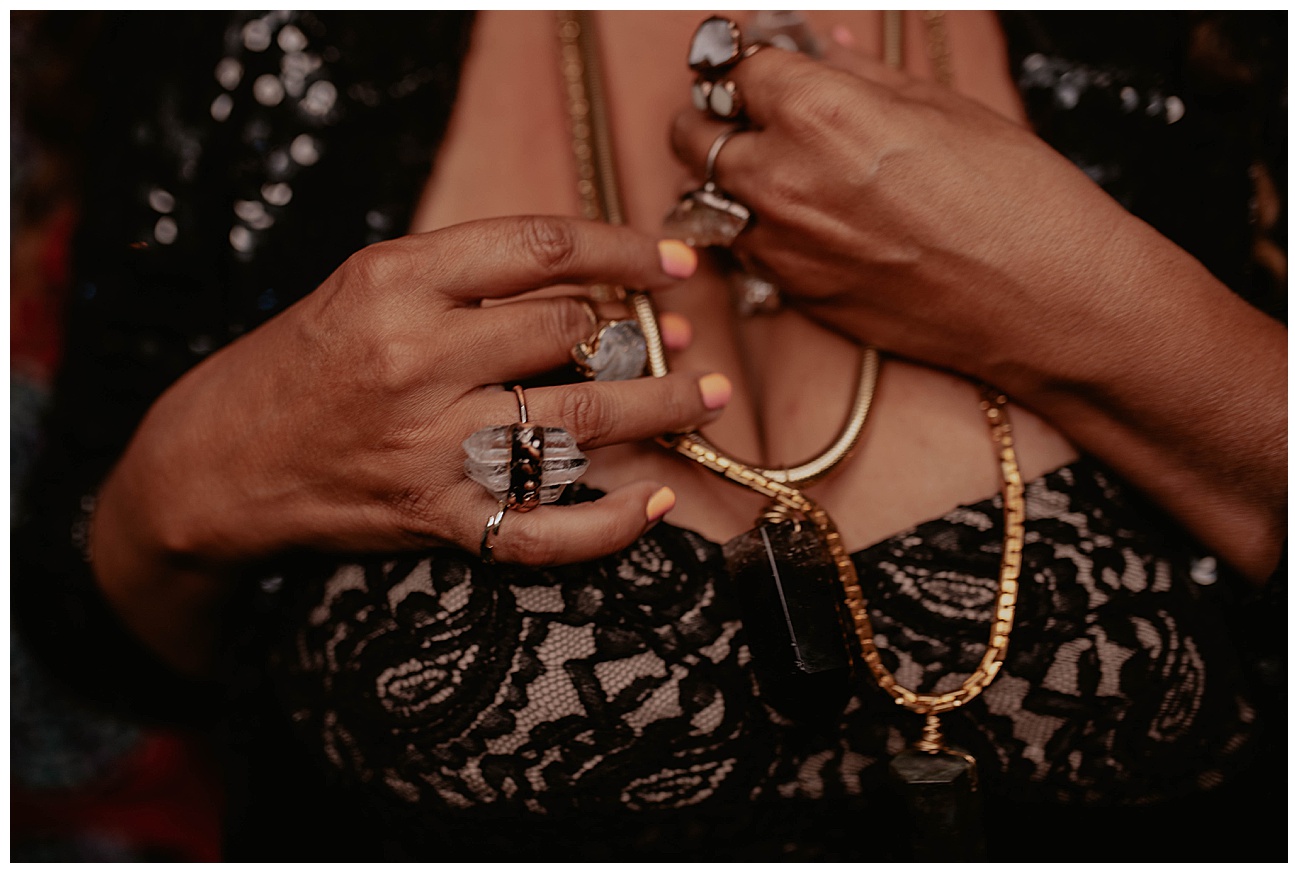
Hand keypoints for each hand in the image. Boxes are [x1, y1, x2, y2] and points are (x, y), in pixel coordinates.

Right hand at [90, 216, 719, 669]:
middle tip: (681, 343)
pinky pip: (543, 529)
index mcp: (398, 281)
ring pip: (578, 424)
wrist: (215, 460)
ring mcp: (427, 444)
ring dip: (658, 411)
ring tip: (705, 400)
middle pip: (571, 336)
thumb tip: (591, 290)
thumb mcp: (367, 287)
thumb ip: (468, 281)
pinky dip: (610, 524)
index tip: (674, 261)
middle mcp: (417, 358)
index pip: (541, 249)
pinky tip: (653, 502)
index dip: (625, 248)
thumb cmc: (302, 363)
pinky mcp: (433, 517)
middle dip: (643, 338)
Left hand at [671, 44, 1285, 582]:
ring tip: (772, 171)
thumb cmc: (1012, 195)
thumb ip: (858, 74)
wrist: (1044, 300)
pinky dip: (750, 230)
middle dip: (712, 116)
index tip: (759, 66)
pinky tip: (797, 221)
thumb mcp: (939, 106)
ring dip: (723, 179)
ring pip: (703, 198)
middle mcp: (781, 178)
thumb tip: (816, 47)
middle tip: (747, 114)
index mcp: (817, 111)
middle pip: (689, 133)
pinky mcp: (792, 294)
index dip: (749, 63)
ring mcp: (780, 244)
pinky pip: (740, 251)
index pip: (736, 69)